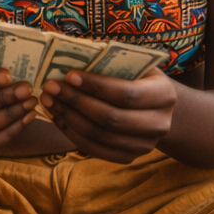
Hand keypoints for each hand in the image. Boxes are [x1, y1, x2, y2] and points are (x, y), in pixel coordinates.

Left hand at [39, 69, 177, 162]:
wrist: (153, 106)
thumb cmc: (138, 77)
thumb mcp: (134, 64)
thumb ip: (110, 62)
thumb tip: (70, 56)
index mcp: (164, 95)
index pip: (126, 94)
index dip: (96, 86)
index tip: (69, 75)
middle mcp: (159, 124)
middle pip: (110, 118)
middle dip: (76, 101)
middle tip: (50, 87)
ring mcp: (144, 145)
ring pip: (98, 135)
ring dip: (68, 117)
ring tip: (48, 100)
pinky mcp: (127, 157)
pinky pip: (93, 148)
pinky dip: (71, 132)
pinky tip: (56, 116)